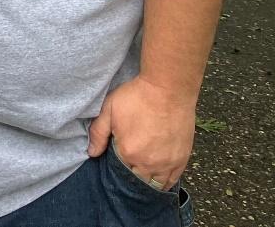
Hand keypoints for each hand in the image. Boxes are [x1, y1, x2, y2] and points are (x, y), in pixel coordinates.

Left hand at [88, 75, 197, 189]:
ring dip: (148, 182)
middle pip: (137, 181)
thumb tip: (92, 153)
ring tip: (143, 174)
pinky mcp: (182, 159)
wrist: (168, 89)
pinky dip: (164, 182)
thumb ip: (98, 133)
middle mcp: (148, 163)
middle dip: (131, 175)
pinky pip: (172, 180)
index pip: (119, 171)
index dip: (117, 166)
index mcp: (128, 152)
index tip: (117, 158)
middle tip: (130, 165)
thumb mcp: (109, 109)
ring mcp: (167, 163)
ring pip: (155, 185)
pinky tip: (158, 179)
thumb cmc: (137, 96)